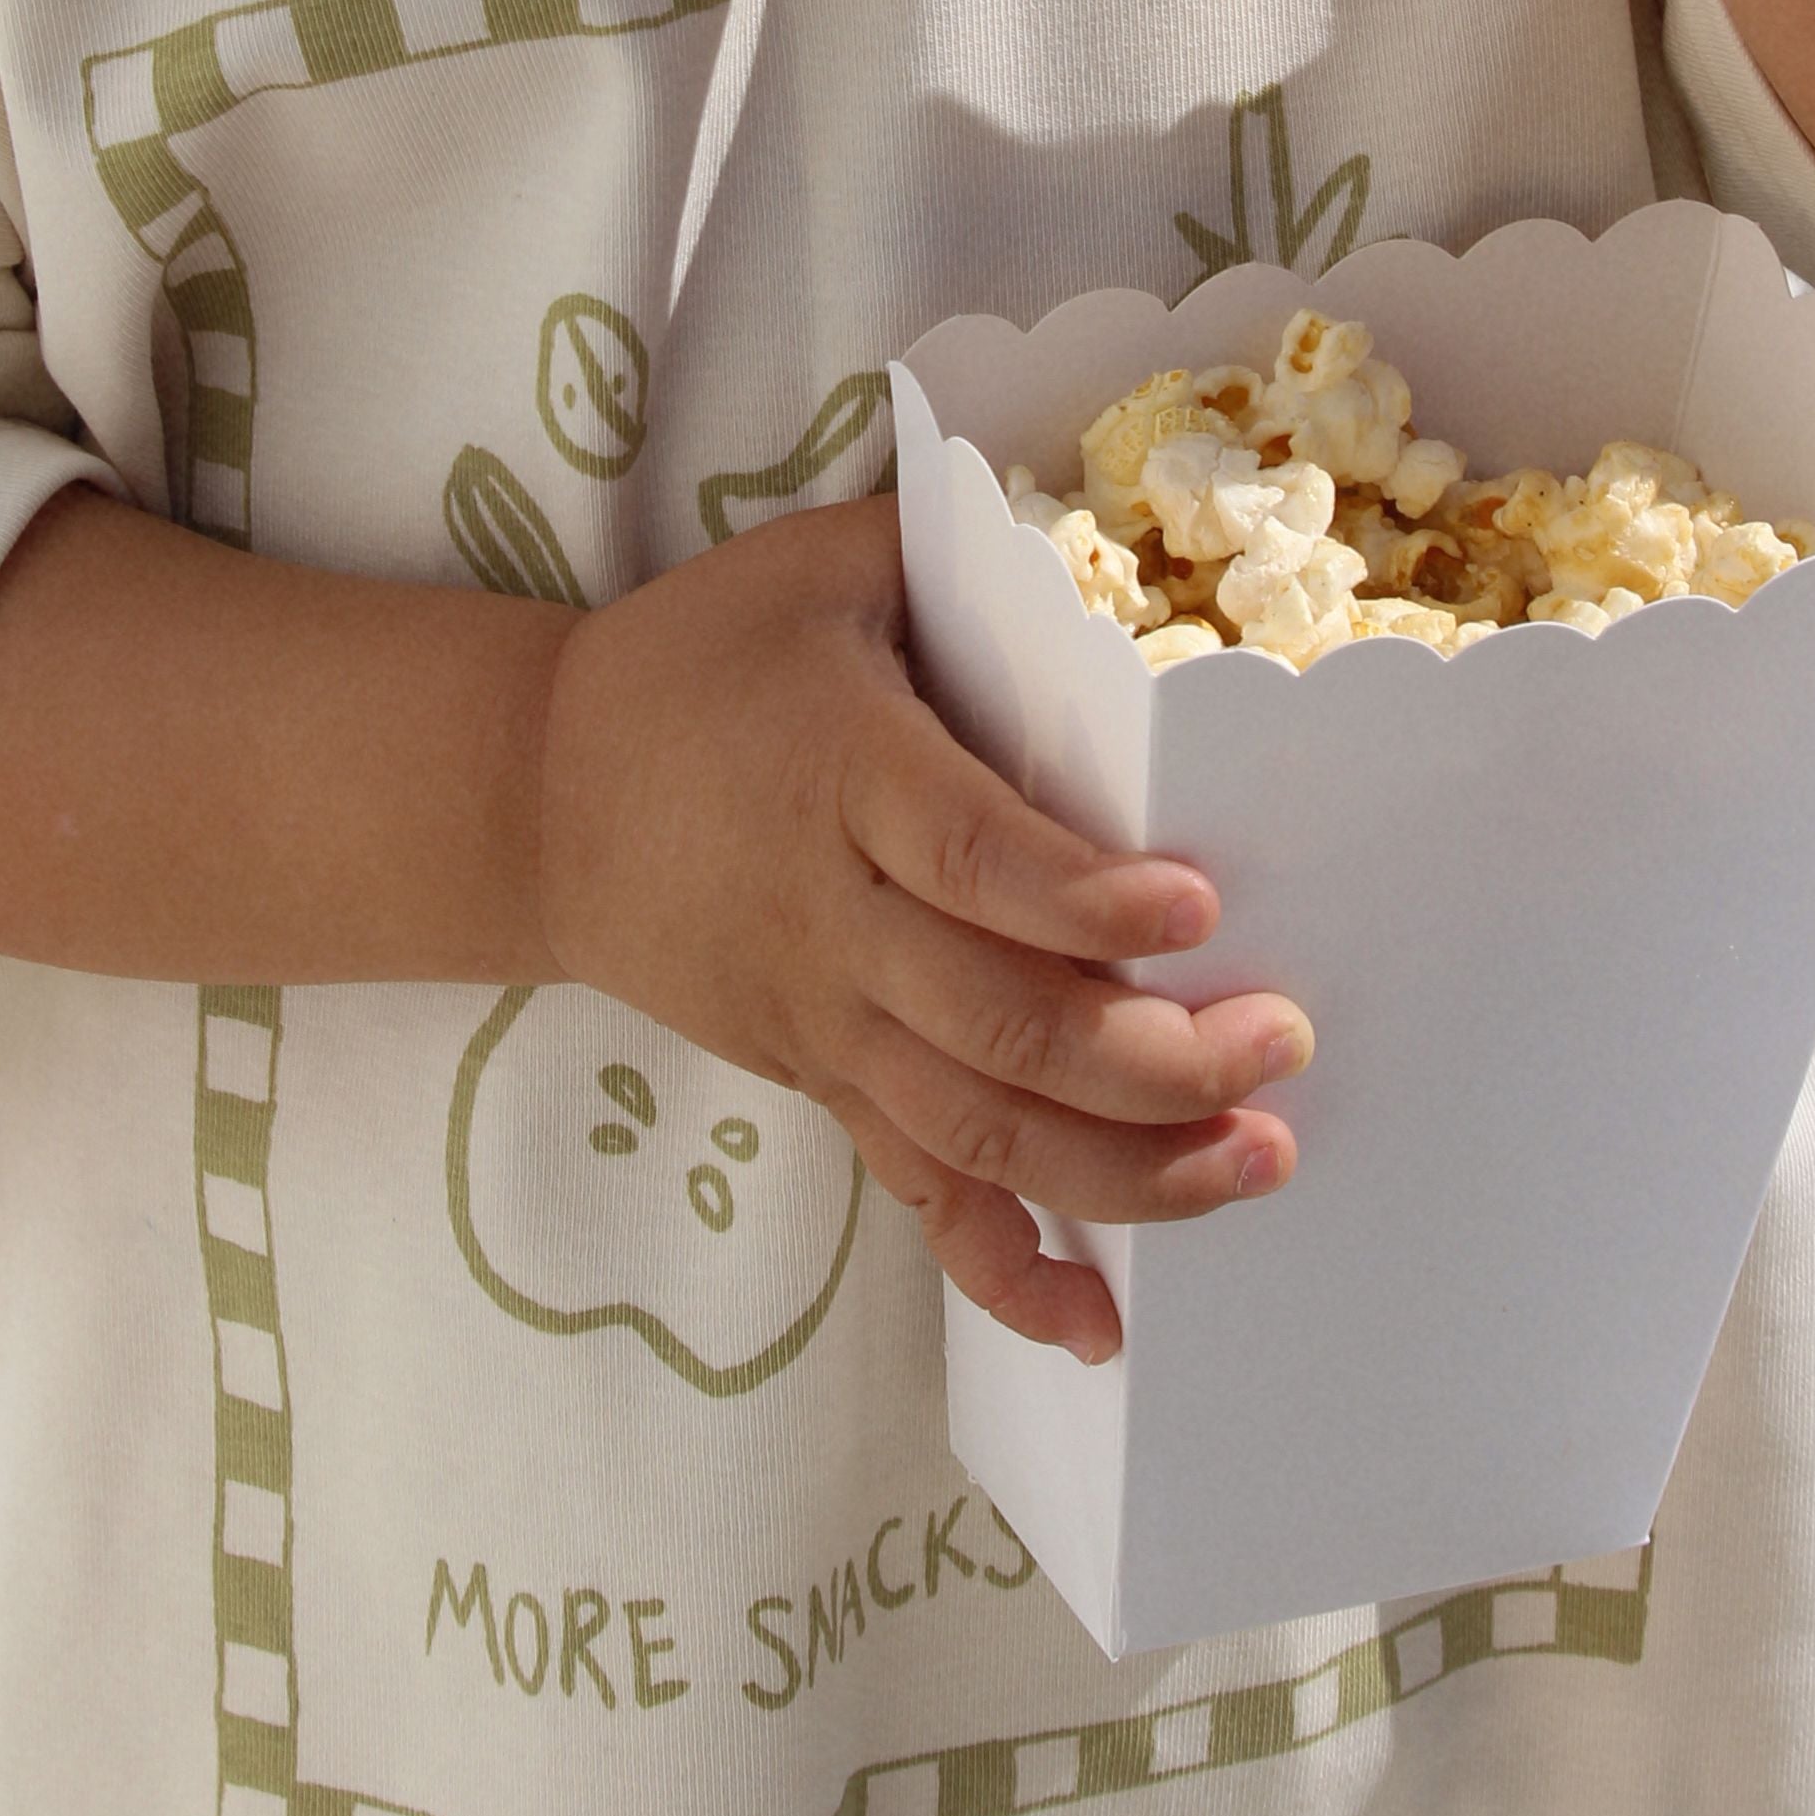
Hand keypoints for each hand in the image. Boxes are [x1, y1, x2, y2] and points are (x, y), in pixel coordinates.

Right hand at [531, 495, 1306, 1363]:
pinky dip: (1003, 1269)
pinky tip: (1099, 1325)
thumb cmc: (694, 665)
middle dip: (1148, 1053)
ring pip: (975, 1124)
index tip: (1193, 908)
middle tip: (1278, 1046)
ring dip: (1121, 1165)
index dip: (1077, 897)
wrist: (535, 800)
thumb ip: (944, 537)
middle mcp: (833, 917)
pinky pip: (915, 1191)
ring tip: (1254, 1163)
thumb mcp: (809, 570)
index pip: (968, 855)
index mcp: (841, 776)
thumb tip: (1089, 490)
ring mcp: (825, 1020)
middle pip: (993, 1017)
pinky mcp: (820, 1082)